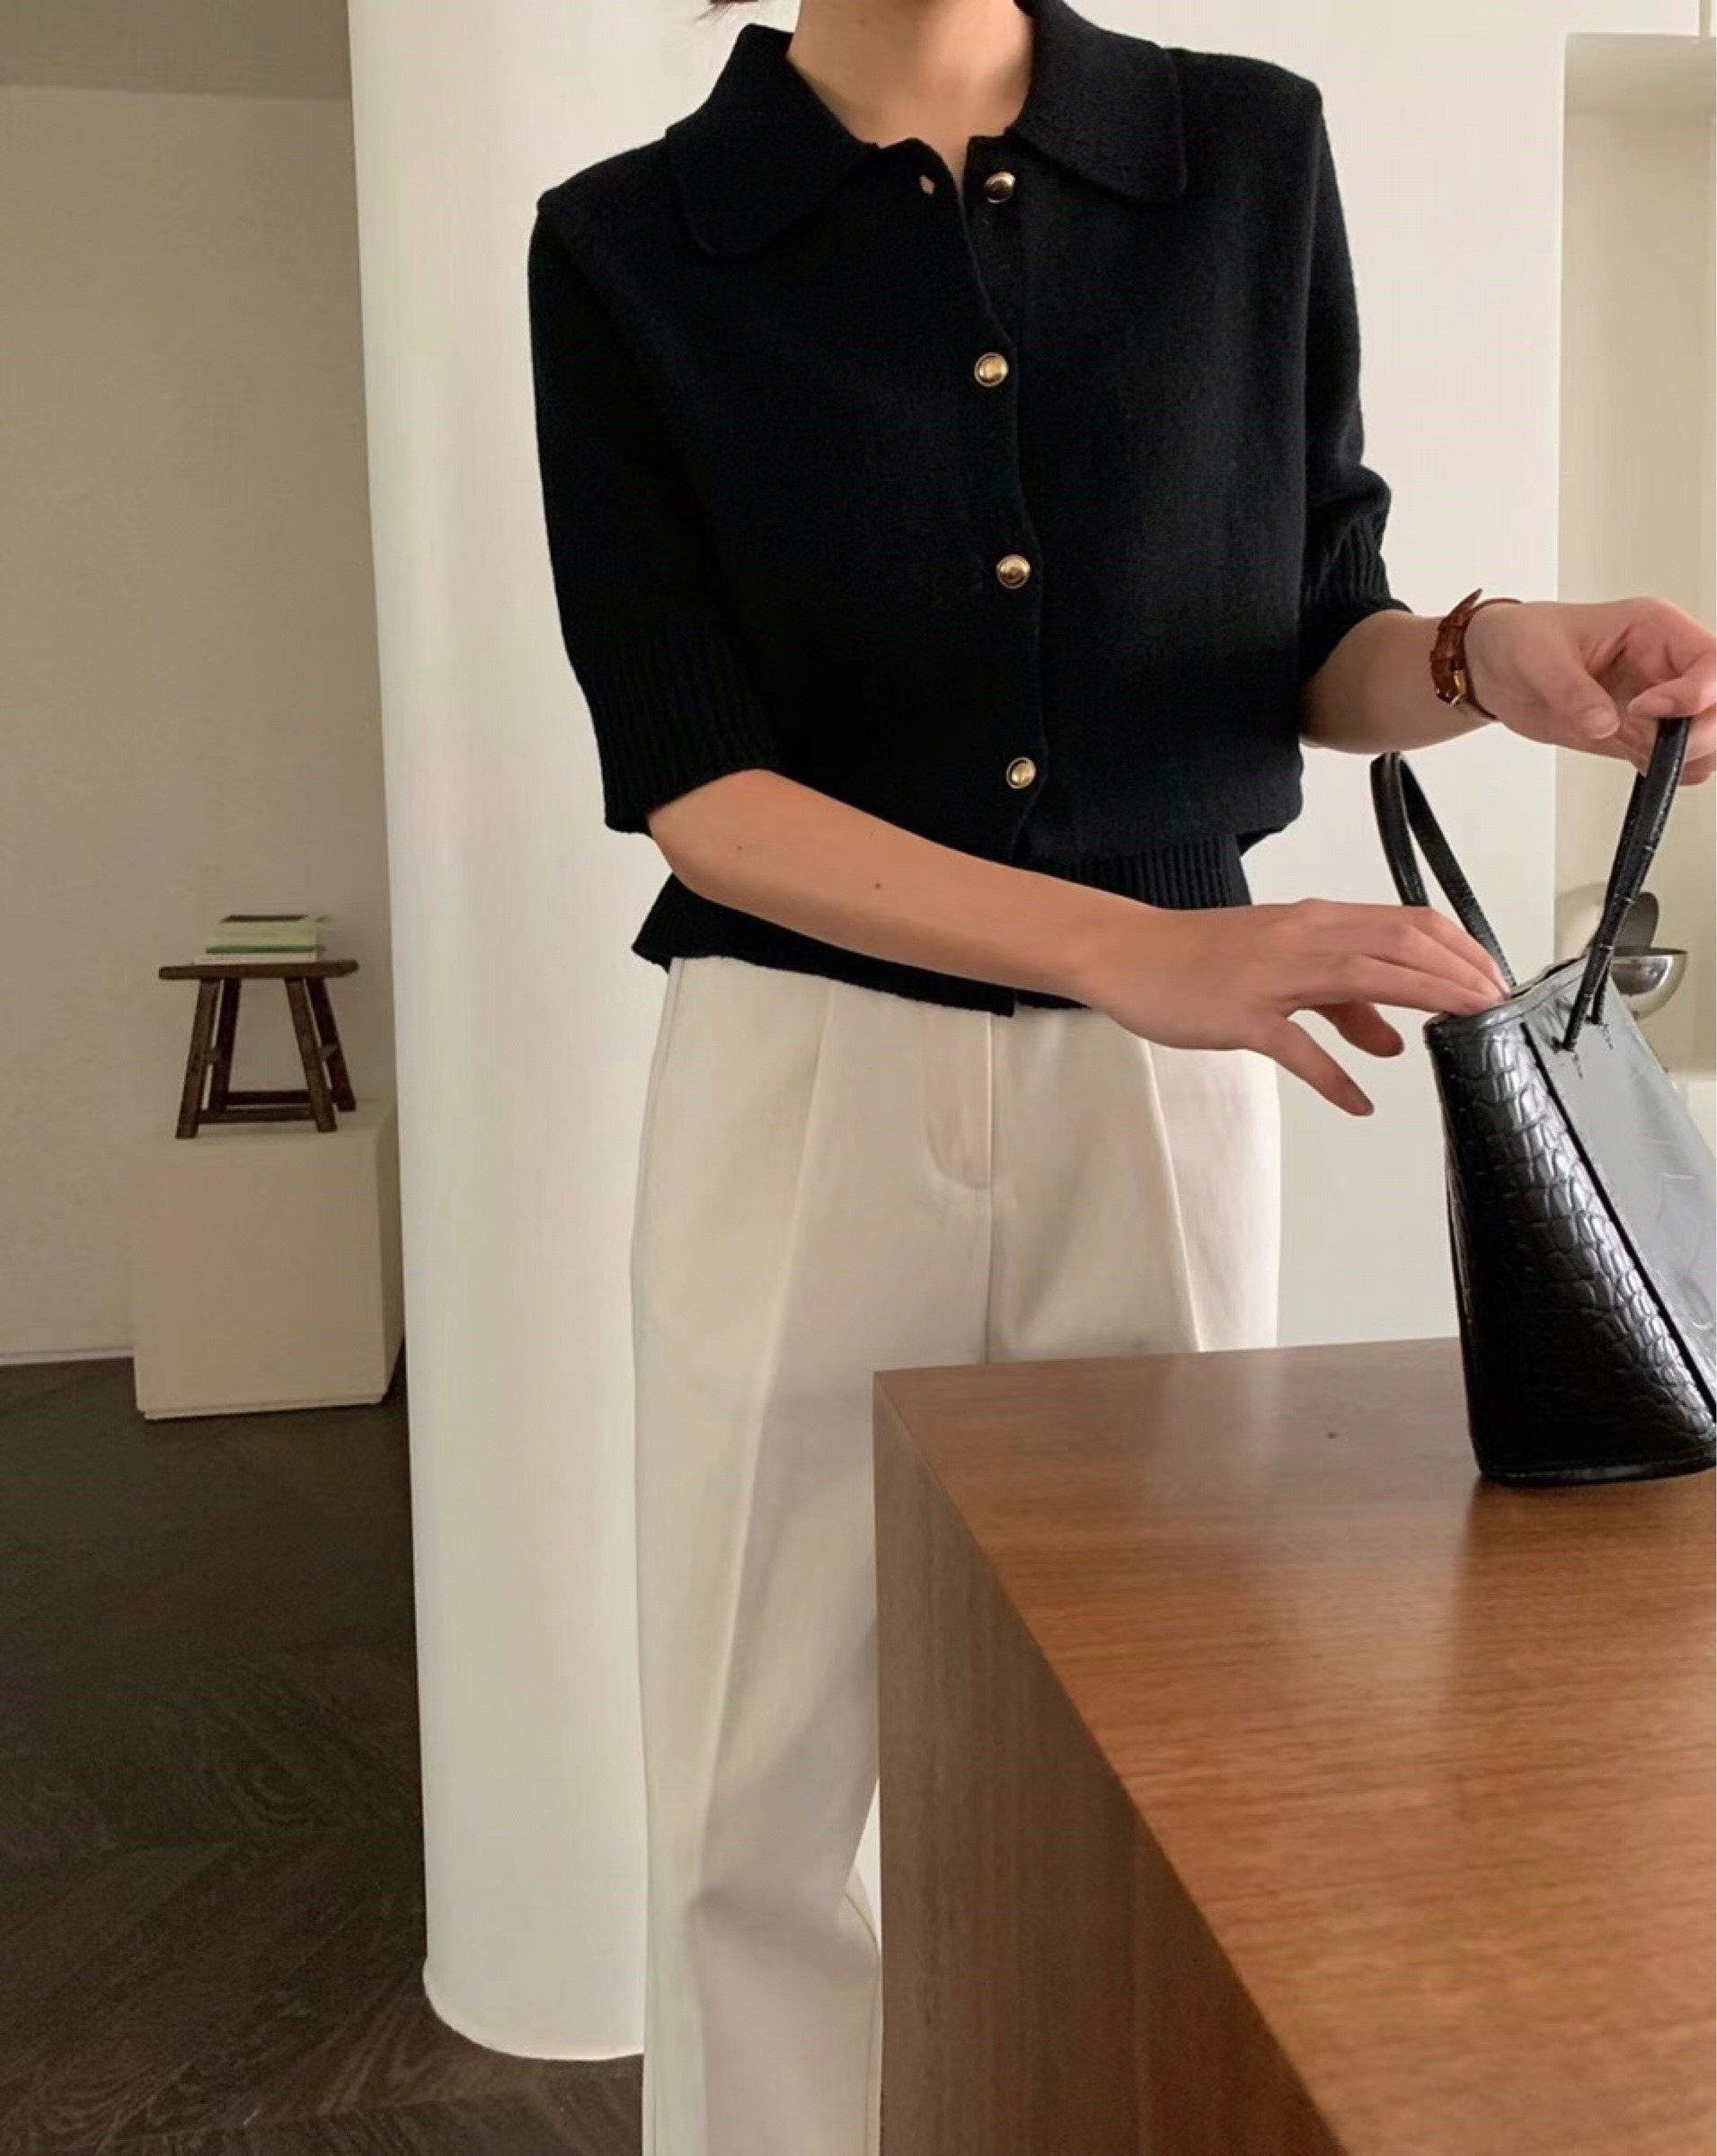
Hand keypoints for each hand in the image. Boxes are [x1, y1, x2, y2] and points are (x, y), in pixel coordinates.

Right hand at [1083, 900, 1510, 1116]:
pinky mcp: (1241, 1016)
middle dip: (1459, 973)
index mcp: (1315, 922)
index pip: (1407, 924)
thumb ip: (1339, 1001)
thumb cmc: (1199, 959)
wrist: (1127, 953)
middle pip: (1400, 944)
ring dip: (1424, 999)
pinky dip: (1335, 1077)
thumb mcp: (1280, 967)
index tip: (1493, 980)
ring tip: (1464, 1026)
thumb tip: (1392, 1037)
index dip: (1459, 950)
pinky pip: (1298, 1048)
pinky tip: (1359, 1102)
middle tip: (1496, 1006)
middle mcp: (1302, 938)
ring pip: (1365, 977)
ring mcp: (1272, 976)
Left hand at [1464, 596, 1715, 780]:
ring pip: (1709, 735)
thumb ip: (1573, 691)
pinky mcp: (1643, 733)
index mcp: (1655, 629)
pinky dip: (1668, 771)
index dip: (1696, 692)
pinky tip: (1636, 762)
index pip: (1711, 660)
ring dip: (1687, 756)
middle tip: (1651, 748)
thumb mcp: (1538, 657)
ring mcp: (1660, 702)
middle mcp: (1668, 665)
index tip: (1644, 710)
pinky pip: (1679, 759)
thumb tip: (1604, 723)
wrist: (1495, 667)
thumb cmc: (1520, 640)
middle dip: (1700, 733)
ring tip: (1636, 752)